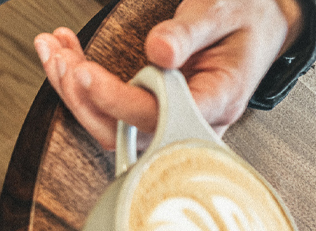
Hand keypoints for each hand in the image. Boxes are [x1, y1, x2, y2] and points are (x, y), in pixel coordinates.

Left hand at [34, 0, 303, 149]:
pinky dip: (83, 85)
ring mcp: (172, 119)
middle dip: (83, 98)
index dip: (116, 100)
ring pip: (113, 126)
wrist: (261, 25)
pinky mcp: (156, 112)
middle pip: (126, 133)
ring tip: (54, 51)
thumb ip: (190, 31)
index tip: (85, 73)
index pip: (159, 116)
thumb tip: (158, 50)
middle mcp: (193, 120)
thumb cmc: (247, 19)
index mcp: (218, 100)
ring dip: (75, 91)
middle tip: (60, 60)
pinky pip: (113, 112)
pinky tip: (66, 56)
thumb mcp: (223, 9)